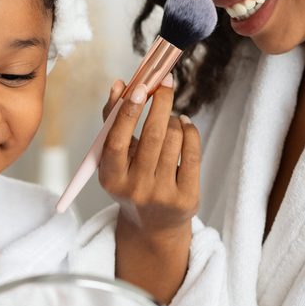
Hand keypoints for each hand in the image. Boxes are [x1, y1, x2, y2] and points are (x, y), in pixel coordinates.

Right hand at [99, 75, 200, 237]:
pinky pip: (193, 152)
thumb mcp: (115, 158)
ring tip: (170, 119)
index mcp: (111, 178)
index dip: (128, 112)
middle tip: (165, 81)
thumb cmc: (131, 179)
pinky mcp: (186, 198)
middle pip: (154, 135)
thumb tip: (119, 85)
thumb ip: (113, 121)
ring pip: (174, 139)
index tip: (139, 86)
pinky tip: (185, 125)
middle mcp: (135, 189)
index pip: (116, 141)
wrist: (152, 224)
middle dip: (161, 102)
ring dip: (173, 119)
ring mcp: (162, 195)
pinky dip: (190, 131)